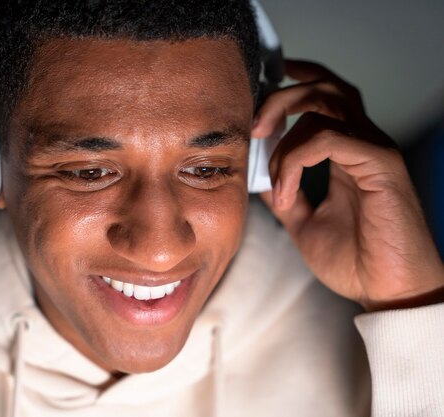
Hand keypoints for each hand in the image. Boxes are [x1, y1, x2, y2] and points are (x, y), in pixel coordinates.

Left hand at [254, 59, 443, 310]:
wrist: (388, 292)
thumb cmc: (356, 261)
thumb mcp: (304, 223)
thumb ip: (283, 194)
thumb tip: (257, 176)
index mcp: (348, 152)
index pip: (327, 97)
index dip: (300, 79)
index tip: (267, 79)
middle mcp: (363, 143)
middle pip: (325, 88)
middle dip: (282, 97)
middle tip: (254, 126)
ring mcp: (374, 150)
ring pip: (327, 103)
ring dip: (285, 131)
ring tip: (269, 169)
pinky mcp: (380, 164)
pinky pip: (329, 138)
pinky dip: (295, 159)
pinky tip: (285, 190)